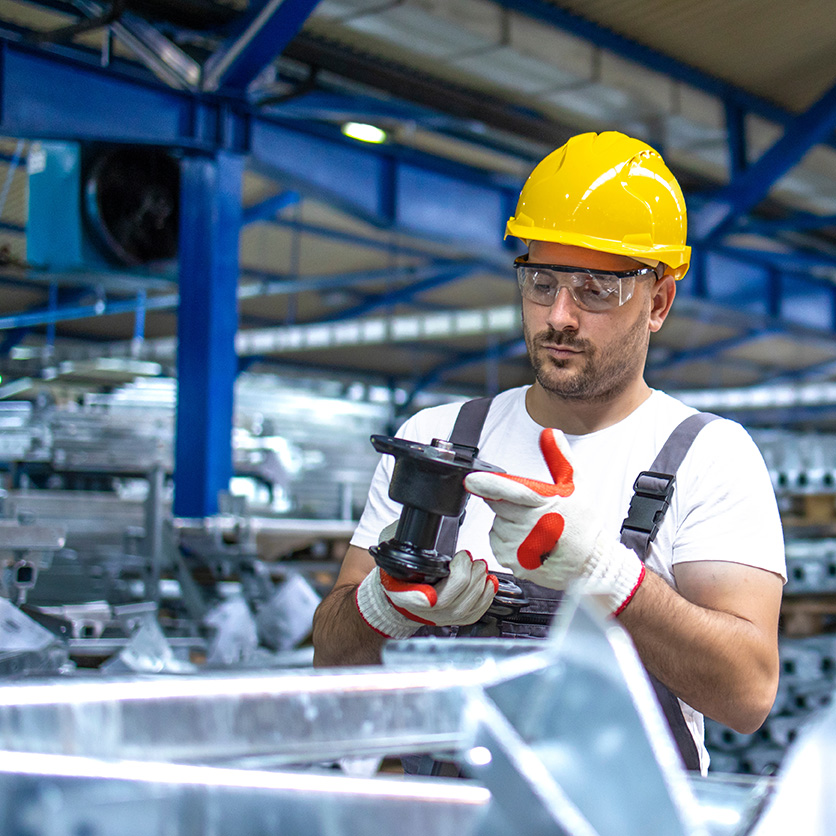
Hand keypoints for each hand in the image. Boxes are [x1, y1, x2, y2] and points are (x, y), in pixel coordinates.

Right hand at [355, 551, 498, 638]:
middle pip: (448, 600)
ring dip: (478, 584)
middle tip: (468, 558)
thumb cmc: (399, 570)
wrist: (399, 594)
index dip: (422, 595)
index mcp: (402, 592)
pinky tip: (489, 583)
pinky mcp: (453, 619)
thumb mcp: (392, 550)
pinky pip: (473, 614)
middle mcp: (421, 609)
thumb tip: (415, 522)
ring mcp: (438, 616)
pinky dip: (485, 598)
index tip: (435, 587)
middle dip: (465, 575)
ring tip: (480, 566)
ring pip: (463, 608)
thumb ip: (398, 538)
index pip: (414, 597)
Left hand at [464, 428, 644, 614]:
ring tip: (533, 529)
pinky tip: (527, 541)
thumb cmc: (583, 524)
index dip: (488, 484)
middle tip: (530, 509)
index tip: (472, 480)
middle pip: (498, 504)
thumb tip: (551, 434)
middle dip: (507, 502)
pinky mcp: (514, 561)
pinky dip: (506, 540)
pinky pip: (496, 543)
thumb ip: (560, 457)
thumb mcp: (577, 485)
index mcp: (543, 503)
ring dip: (507, 522)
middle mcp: (530, 526)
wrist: (590, 563)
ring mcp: (521, 546)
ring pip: (496, 524)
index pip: (510, 490)